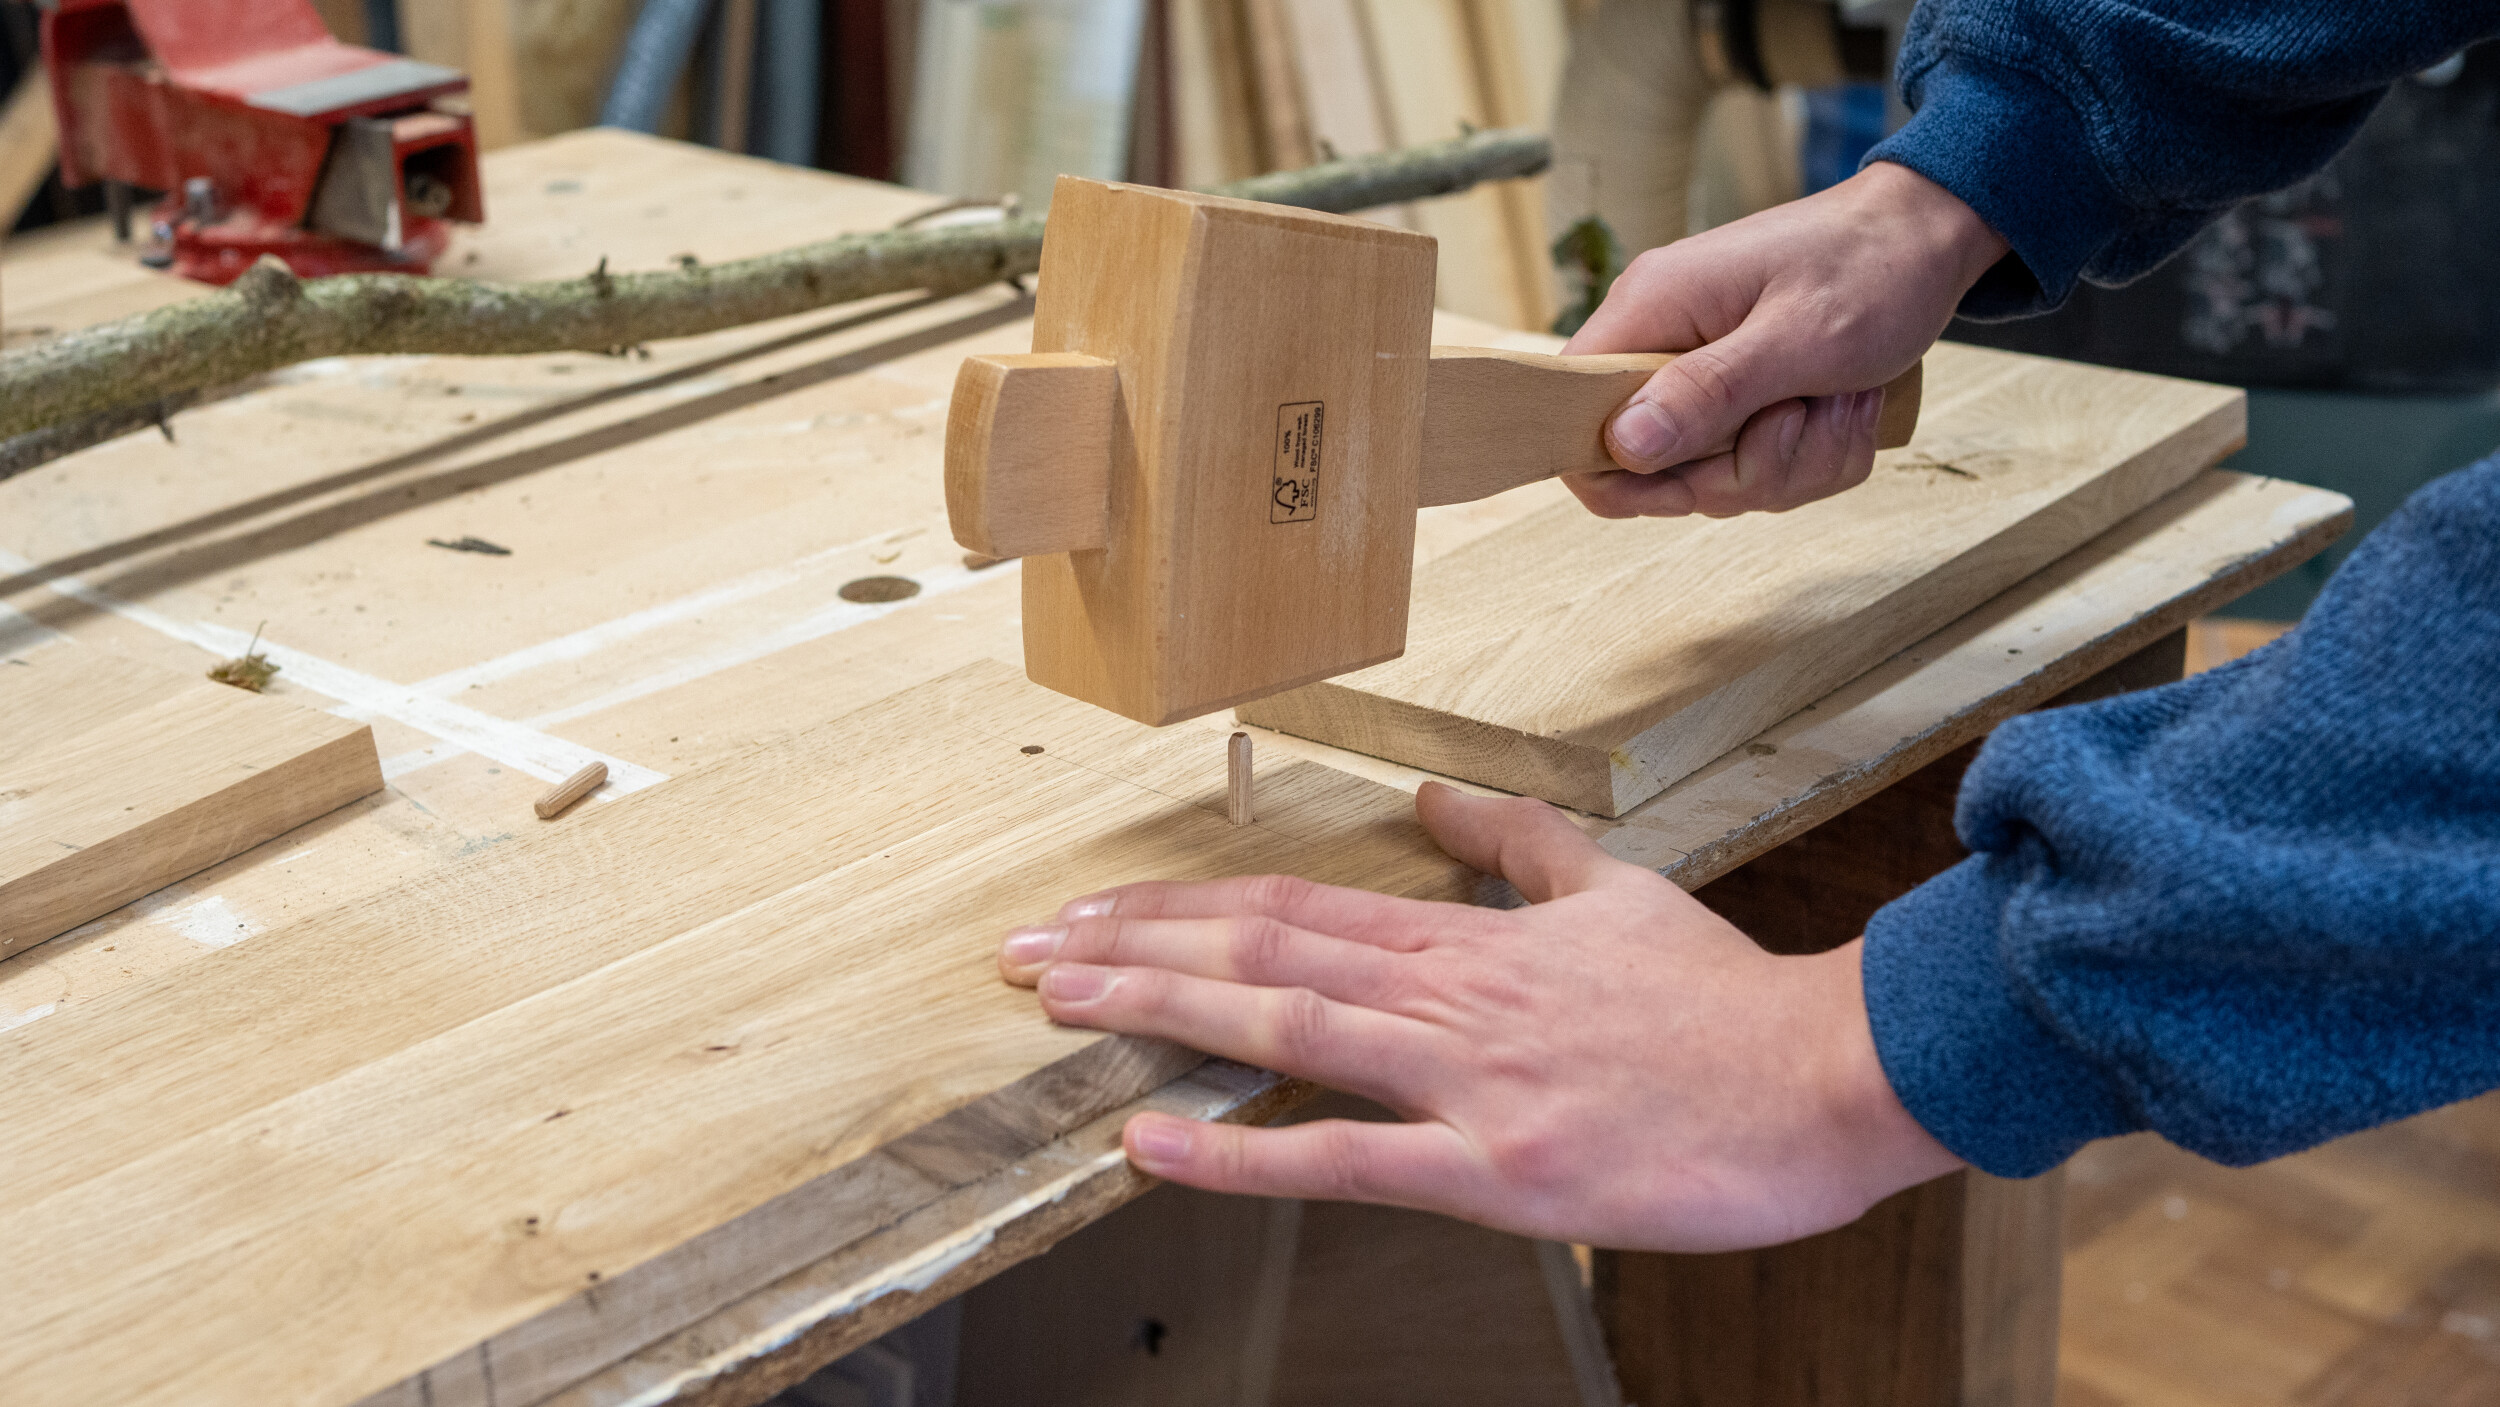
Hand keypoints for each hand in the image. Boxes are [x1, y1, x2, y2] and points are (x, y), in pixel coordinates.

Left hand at [997, 782, 1960, 1250]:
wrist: (1832, 1074)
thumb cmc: (1727, 1001)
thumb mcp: (1613, 891)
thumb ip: (1513, 847)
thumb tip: (1433, 802)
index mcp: (1473, 938)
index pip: (1295, 905)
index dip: (1182, 907)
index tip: (1096, 910)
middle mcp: (1450, 995)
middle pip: (1263, 951)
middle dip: (1132, 949)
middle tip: (1024, 953)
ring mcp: (1469, 1079)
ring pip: (1286, 1025)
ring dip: (1158, 1008)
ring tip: (1056, 1003)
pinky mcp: (1500, 1168)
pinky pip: (1345, 1157)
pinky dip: (1236, 1150)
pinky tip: (1150, 1142)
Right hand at [1563, 160, 2009, 518]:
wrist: (1933, 235)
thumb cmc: (1871, 266)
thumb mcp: (1797, 336)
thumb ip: (1707, 392)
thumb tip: (1623, 446)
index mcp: (1651, 311)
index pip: (1571, 411)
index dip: (1617, 470)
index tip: (1697, 472)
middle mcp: (1664, 345)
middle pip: (1654, 469)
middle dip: (1743, 469)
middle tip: (1802, 415)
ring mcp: (1704, 376)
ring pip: (1717, 479)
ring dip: (1793, 461)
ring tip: (1836, 399)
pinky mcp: (1744, 399)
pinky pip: (1761, 471)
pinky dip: (1814, 454)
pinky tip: (1843, 406)